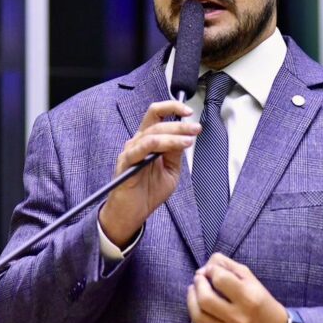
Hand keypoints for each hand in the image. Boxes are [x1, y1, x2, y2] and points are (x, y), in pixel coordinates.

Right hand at [99, 100, 199, 246]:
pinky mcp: (127, 162)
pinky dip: (163, 143)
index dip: (171, 108)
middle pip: (157, 121)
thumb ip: (175, 153)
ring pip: (153, 133)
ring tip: (190, 138)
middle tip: (196, 128)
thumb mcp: (171, 170)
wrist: (132, 214)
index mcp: (147, 140)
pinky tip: (178, 145)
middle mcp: (138, 142)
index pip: (156, 115)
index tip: (189, 111)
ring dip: (174, 133)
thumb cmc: (148, 193)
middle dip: (179, 123)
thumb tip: (185, 136)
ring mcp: (131, 151)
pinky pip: (143, 147)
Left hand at [187, 253, 288, 322]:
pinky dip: (196, 315)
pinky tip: (198, 307)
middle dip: (198, 284)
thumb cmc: (261, 302)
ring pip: (199, 316)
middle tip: (198, 278)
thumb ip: (229, 266)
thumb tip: (206, 265)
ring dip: (191, 299)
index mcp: (249, 298)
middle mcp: (239, 318)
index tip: (211, 269)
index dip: (211, 270)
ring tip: (193, 290)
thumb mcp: (251, 279)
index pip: (220, 279)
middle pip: (206, 299)